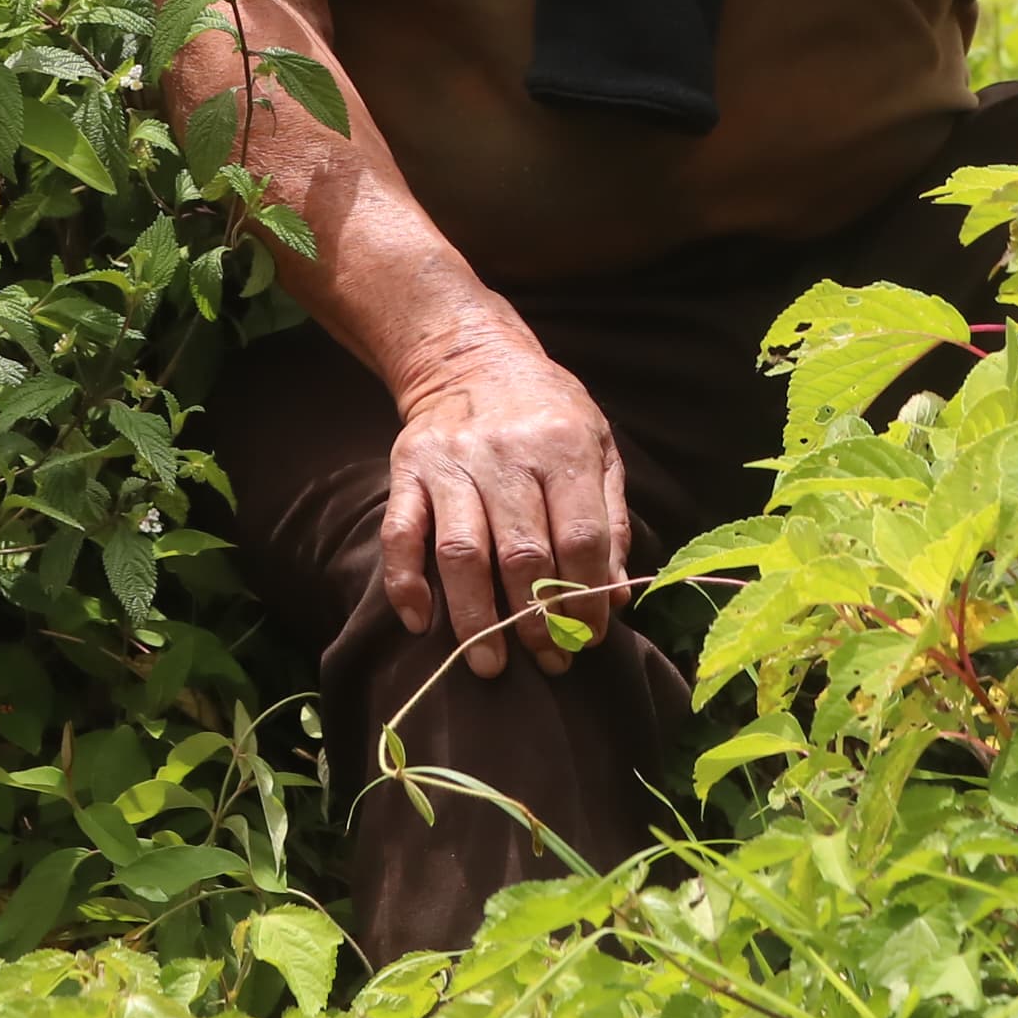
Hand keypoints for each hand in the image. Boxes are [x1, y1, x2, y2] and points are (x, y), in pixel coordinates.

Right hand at [382, 331, 629, 677]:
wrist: (469, 353)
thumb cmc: (547, 409)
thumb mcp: (598, 444)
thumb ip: (611, 517)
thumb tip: (617, 595)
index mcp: (563, 446)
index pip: (579, 537)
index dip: (587, 597)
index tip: (590, 637)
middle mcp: (506, 454)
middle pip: (522, 554)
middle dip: (538, 620)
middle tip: (549, 661)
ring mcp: (452, 463)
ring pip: (461, 553)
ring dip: (476, 618)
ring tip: (490, 664)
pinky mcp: (407, 470)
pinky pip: (400, 533)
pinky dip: (405, 582)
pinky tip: (420, 623)